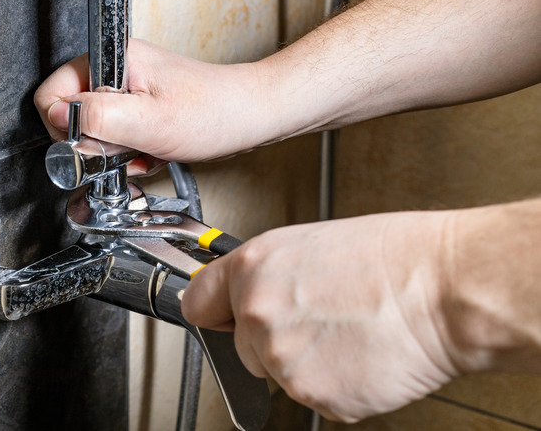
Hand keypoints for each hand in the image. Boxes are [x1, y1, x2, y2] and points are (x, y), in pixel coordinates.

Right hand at [33, 39, 270, 168]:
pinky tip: (152, 152)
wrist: (247, 118)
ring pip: (94, 132)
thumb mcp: (149, 121)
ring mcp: (126, 90)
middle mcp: (115, 71)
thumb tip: (58, 118)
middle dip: (96, 144)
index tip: (94, 143)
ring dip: (117, 152)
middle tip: (127, 148)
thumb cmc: (212, 112)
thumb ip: (97, 118)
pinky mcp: (138, 108)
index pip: (51, 95)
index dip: (66, 128)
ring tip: (145, 150)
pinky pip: (116, 139)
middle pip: (70, 116)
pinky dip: (132, 153)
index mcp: (111, 60)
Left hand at [182, 211, 460, 422]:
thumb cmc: (393, 259)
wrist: (445, 290)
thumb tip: (249, 294)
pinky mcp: (313, 395)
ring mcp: (282, 359)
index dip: (215, 311)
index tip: (220, 317)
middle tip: (321, 320)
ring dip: (308, 363)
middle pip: (241, 347)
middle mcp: (257, 313)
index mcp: (253, 268)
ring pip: (279, 374)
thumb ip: (267, 275)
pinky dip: (337, 385)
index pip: (198, 302)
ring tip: (349, 332)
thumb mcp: (311, 245)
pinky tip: (361, 354)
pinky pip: (314, 397)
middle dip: (273, 340)